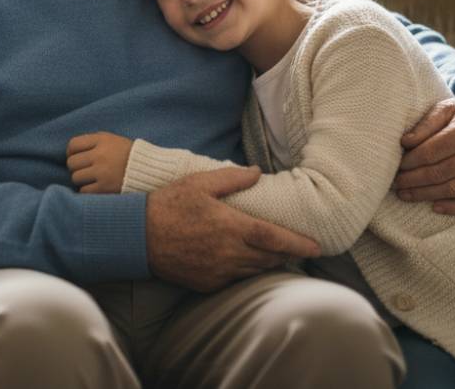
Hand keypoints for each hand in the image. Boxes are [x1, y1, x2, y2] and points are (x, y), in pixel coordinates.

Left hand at [67, 132, 133, 193]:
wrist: (151, 170)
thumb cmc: (128, 155)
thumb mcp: (113, 141)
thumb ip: (93, 144)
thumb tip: (70, 153)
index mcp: (102, 139)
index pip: (73, 144)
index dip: (71, 153)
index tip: (76, 158)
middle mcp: (100, 154)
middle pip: (72, 162)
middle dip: (76, 167)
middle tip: (85, 170)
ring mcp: (102, 172)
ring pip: (76, 177)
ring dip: (81, 180)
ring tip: (92, 179)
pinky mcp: (105, 188)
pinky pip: (84, 191)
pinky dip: (88, 191)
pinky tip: (97, 188)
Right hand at [146, 167, 319, 291]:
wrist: (137, 236)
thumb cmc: (169, 205)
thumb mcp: (199, 183)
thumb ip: (232, 178)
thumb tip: (257, 172)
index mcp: (231, 227)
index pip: (274, 239)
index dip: (298, 244)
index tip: (317, 246)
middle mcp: (228, 254)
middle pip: (270, 258)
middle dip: (288, 254)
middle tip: (301, 248)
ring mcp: (218, 272)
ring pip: (255, 271)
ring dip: (269, 262)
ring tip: (278, 253)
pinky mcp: (207, 284)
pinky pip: (236, 279)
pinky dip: (246, 271)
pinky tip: (247, 261)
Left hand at [393, 93, 454, 214]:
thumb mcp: (447, 108)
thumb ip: (426, 124)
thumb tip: (404, 142)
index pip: (430, 153)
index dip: (409, 162)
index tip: (396, 165)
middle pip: (438, 173)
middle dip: (412, 181)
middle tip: (394, 183)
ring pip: (451, 189)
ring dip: (424, 195)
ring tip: (404, 195)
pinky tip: (435, 207)